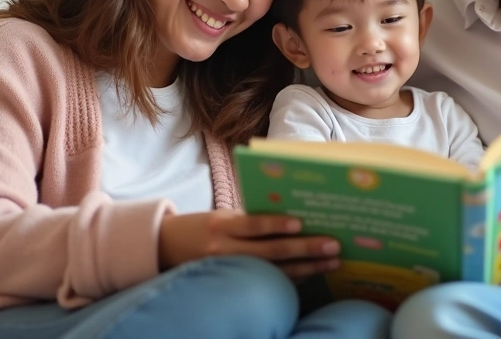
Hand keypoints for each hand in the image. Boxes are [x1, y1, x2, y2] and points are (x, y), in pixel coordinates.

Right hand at [158, 210, 340, 279]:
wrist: (167, 248)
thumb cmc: (205, 226)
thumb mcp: (223, 216)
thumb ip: (252, 219)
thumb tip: (295, 220)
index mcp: (222, 224)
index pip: (252, 223)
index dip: (276, 224)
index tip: (302, 222)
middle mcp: (224, 249)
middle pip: (270, 251)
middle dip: (305, 249)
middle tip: (333, 245)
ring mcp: (229, 270)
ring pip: (274, 271)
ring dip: (307, 267)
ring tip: (332, 262)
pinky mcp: (234, 283)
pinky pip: (268, 281)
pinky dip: (292, 277)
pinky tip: (313, 272)